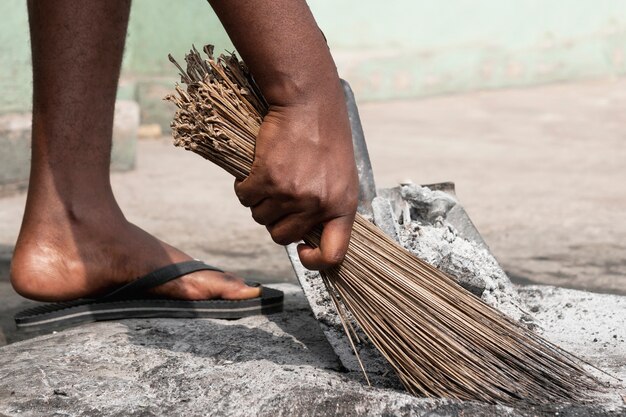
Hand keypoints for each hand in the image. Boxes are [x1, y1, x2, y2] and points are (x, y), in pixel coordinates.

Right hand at [234, 87, 357, 269]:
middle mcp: (318, 204)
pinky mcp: (267, 178)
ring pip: (260, 217)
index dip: (314, 261)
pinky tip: (256, 169)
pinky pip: (245, 198)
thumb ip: (329, 206)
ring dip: (260, 200)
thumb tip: (308, 236)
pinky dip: (245, 186)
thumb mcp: (341, 176)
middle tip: (280, 195)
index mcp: (342, 206)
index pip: (333, 255)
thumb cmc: (325, 136)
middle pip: (282, 237)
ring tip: (272, 175)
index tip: (302, 250)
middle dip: (276, 220)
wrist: (308, 101)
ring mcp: (292, 193)